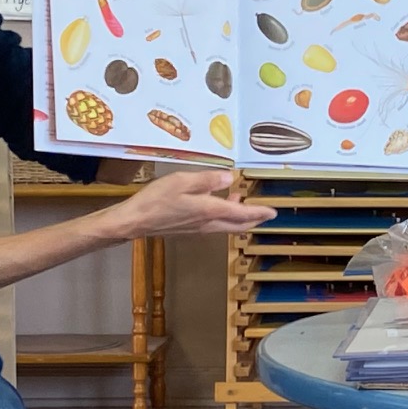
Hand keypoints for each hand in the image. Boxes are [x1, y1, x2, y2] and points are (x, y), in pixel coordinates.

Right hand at [110, 170, 274, 237]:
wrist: (135, 221)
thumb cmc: (156, 200)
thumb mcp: (182, 182)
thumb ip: (208, 180)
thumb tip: (230, 178)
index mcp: (210, 211)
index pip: (242, 213)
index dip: (259, 212)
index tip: (273, 212)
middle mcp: (208, 223)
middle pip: (238, 225)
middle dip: (254, 219)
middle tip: (265, 212)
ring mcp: (199, 229)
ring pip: (227, 226)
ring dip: (238, 216)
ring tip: (240, 199)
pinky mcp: (190, 230)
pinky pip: (215, 225)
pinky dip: (224, 216)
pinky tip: (217, 204)